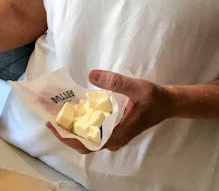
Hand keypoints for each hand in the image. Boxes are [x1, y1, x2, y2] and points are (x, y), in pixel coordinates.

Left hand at [47, 70, 173, 152]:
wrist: (169, 103)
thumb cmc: (154, 97)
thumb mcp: (137, 87)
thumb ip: (116, 82)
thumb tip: (92, 75)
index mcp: (116, 135)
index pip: (85, 143)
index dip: (66, 136)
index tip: (52, 123)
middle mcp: (112, 140)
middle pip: (82, 142)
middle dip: (64, 130)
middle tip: (49, 114)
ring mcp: (112, 136)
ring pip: (86, 137)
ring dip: (71, 127)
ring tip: (56, 111)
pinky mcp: (113, 129)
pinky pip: (92, 131)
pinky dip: (80, 123)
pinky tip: (73, 109)